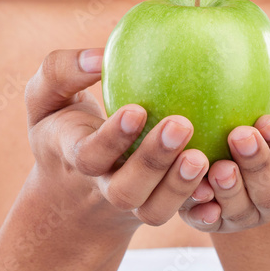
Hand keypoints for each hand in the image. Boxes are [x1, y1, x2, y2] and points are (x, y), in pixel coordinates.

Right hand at [25, 48, 211, 233]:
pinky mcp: (160, 205)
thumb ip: (60, 71)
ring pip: (155, 209)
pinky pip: (182, 214)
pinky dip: (203, 202)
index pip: (90, 155)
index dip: (113, 138)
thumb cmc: (63, 124)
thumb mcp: (45, 96)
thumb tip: (97, 56)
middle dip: (154, 161)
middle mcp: (105, 186)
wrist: (74, 187)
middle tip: (182, 124)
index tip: (136, 109)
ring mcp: (135, 201)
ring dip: (180, 186)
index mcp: (75, 157)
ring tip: (203, 155)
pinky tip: (224, 177)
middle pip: (127, 189)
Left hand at [178, 57, 269, 233]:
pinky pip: (208, 219)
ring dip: (229, 190)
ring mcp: (248, 209)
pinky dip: (201, 210)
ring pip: (241, 210)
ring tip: (217, 166)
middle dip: (256, 165)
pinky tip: (194, 193)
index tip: (268, 121)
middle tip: (239, 135)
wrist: (244, 122)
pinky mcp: (216, 215)